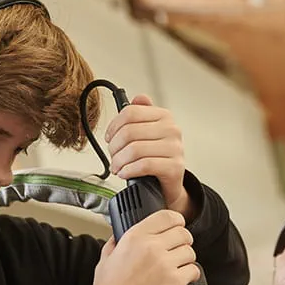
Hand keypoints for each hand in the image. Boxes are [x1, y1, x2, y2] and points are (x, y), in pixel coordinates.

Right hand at [85, 209, 199, 284]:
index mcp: (135, 237)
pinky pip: (193, 271)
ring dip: (186, 260)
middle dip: (183, 242)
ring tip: (178, 267)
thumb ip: (115, 242)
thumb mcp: (105, 259)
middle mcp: (151, 247)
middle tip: (177, 251)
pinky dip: (191, 275)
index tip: (177, 226)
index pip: (167, 216)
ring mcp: (164, 264)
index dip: (176, 221)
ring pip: (190, 252)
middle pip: (183, 233)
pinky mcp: (174, 282)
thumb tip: (120, 235)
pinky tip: (182, 279)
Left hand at [104, 95, 195, 220]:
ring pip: (134, 149)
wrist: (169, 186)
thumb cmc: (155, 159)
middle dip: (114, 147)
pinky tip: (125, 173)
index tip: (109, 138)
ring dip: (119, 161)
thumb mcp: (148, 134)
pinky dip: (129, 171)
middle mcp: (172, 129)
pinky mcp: (175, 167)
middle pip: (129, 132)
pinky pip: (144, 165)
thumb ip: (141, 114)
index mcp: (164, 116)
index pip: (130, 112)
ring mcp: (175, 148)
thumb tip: (138, 98)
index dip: (113, 126)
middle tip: (113, 157)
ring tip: (117, 168)